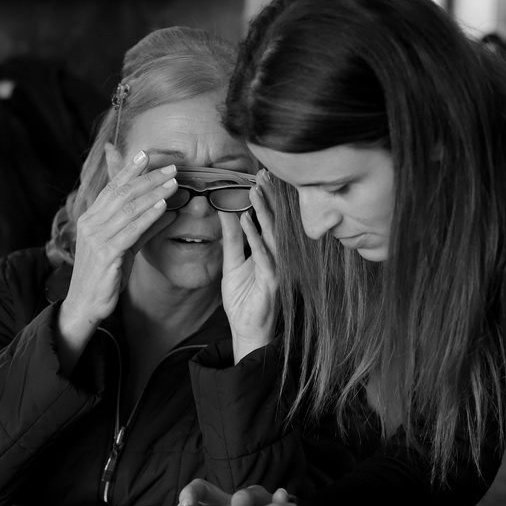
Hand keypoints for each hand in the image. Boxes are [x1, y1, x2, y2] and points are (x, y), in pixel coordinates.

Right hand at [58, 149, 177, 363]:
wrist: (86, 304)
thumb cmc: (105, 275)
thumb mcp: (124, 246)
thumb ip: (142, 227)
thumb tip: (166, 209)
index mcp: (90, 218)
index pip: (111, 188)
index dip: (129, 170)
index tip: (148, 155)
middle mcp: (90, 223)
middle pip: (122, 193)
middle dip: (149, 178)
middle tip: (171, 167)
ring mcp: (96, 238)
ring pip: (128, 208)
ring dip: (153, 193)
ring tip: (174, 183)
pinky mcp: (106, 254)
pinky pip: (130, 230)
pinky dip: (148, 216)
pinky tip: (163, 207)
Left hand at [219, 170, 279, 359]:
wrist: (247, 330)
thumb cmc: (244, 299)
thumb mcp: (232, 264)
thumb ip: (232, 239)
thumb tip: (227, 212)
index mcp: (269, 252)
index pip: (269, 220)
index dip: (265, 199)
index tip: (260, 176)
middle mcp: (278, 257)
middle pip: (275, 222)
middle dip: (269, 198)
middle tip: (263, 174)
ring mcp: (278, 268)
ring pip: (273, 235)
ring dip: (264, 212)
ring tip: (255, 190)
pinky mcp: (273, 281)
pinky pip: (264, 255)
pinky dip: (255, 237)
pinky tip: (247, 220)